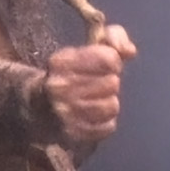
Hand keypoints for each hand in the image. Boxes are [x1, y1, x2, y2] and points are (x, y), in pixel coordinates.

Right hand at [45, 24, 134, 142]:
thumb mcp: (87, 46)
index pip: (108, 58)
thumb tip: (129, 51)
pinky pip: (109, 126)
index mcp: (61, 62)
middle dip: (109, 82)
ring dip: (108, 102)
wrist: (40, 107)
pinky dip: (105, 121)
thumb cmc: (72, 73)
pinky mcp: (73, 133)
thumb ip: (113, 37)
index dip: (112, 60)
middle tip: (97, 83)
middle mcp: (59, 87)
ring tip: (96, 99)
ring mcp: (64, 113)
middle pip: (112, 83)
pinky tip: (92, 115)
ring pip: (112, 106)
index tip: (104, 64)